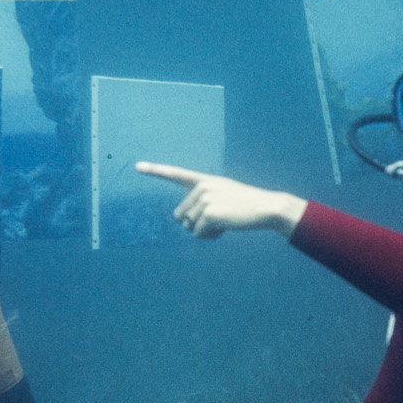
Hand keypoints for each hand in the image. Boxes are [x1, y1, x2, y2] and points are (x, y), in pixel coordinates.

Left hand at [135, 163, 306, 238]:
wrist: (266, 207)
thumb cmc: (246, 206)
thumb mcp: (223, 196)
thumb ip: (202, 203)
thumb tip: (184, 222)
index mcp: (204, 180)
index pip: (175, 173)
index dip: (155, 170)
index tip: (137, 166)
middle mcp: (201, 187)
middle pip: (180, 215)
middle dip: (194, 223)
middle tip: (218, 219)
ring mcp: (204, 199)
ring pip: (189, 226)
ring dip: (204, 231)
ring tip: (224, 222)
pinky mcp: (209, 214)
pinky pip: (198, 234)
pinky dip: (210, 236)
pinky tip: (225, 227)